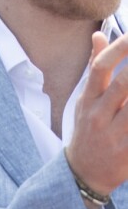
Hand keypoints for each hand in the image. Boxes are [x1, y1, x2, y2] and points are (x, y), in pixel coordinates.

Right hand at [66, 31, 127, 197]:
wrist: (84, 173)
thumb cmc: (89, 130)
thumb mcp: (85, 100)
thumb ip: (96, 68)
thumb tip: (99, 36)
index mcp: (88, 100)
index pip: (99, 68)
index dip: (117, 50)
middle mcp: (99, 115)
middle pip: (124, 84)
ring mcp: (115, 135)